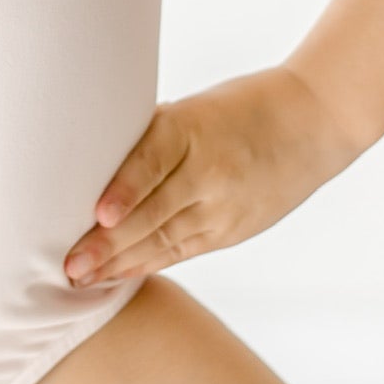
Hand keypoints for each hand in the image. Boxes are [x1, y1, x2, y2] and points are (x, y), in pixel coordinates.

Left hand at [61, 65, 364, 288]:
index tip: (98, 215)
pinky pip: (185, 250)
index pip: (153, 161)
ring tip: (83, 279)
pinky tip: (122, 275)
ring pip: (165, 241)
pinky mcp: (234, 230)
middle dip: (109, 245)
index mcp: (194, 129)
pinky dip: (151, 263)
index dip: (126, 189)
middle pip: (153, 213)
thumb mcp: (197, 106)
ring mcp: (224, 207)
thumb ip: (156, 135)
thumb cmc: (244, 104)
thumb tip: (100, 154)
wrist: (314, 121)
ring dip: (122, 263)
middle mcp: (209, 172)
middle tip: (69, 266)